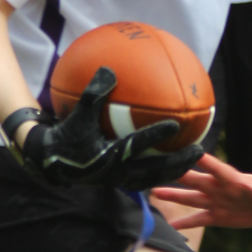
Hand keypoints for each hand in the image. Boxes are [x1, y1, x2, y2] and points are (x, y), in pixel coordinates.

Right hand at [16, 68, 206, 189]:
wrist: (51, 161)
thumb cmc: (66, 135)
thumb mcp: (77, 114)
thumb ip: (93, 94)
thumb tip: (108, 70)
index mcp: (108, 156)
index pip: (136, 145)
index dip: (156, 135)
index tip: (176, 124)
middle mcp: (118, 172)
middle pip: (155, 170)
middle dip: (179, 162)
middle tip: (200, 150)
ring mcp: (121, 180)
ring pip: (155, 178)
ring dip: (176, 170)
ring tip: (195, 159)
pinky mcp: (121, 182)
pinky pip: (148, 177)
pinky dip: (162, 169)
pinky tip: (175, 158)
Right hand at [152, 155, 251, 228]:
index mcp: (234, 181)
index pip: (219, 170)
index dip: (207, 163)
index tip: (193, 154)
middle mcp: (220, 189)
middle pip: (197, 181)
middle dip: (180, 175)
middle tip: (161, 167)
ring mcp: (215, 202)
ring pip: (190, 198)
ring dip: (173, 196)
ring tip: (154, 192)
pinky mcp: (215, 216)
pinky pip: (197, 220)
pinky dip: (184, 224)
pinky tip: (169, 227)